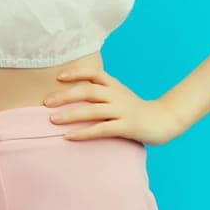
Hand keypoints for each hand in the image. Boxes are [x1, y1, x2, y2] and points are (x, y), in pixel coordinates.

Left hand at [41, 62, 185, 145]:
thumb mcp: (119, 94)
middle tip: (46, 102)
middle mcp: (117, 95)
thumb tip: (73, 90)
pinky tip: (68, 136)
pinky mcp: (126, 127)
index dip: (76, 72)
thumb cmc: (135, 109)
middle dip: (65, 95)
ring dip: (70, 114)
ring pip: (92, 110)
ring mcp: (122, 111)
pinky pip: (101, 129)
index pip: (94, 73)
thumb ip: (101, 90)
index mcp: (114, 85)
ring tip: (52, 120)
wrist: (163, 120)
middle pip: (88, 90)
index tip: (59, 77)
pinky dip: (83, 133)